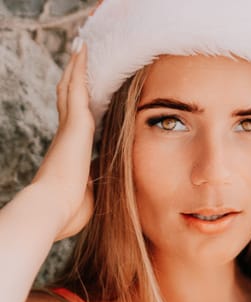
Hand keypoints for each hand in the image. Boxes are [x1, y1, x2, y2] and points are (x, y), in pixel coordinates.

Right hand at [31, 41, 95, 240]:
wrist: (54, 209)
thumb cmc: (69, 209)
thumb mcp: (88, 194)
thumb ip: (95, 184)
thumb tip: (100, 184)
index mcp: (71, 150)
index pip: (75, 119)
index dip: (77, 103)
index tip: (81, 91)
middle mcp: (67, 134)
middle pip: (70, 97)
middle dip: (75, 77)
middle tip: (79, 56)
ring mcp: (70, 127)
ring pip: (72, 88)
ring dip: (77, 67)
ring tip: (82, 46)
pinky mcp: (75, 123)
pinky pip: (78, 88)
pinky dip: (80, 69)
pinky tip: (83, 51)